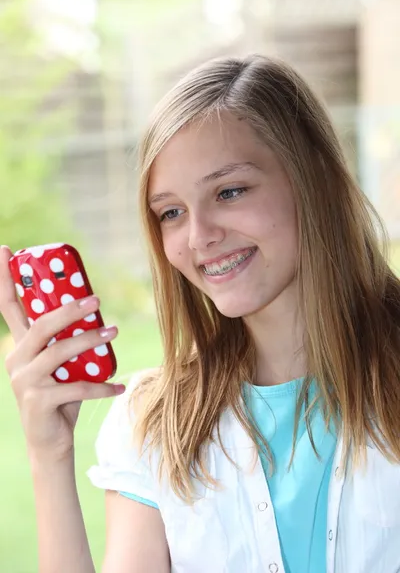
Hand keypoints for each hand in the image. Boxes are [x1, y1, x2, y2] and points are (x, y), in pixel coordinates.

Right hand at [0, 245, 124, 463]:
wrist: (50, 444)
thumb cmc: (60, 398)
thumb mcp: (62, 366)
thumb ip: (69, 342)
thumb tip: (100, 317)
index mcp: (20, 346)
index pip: (8, 306)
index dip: (4, 278)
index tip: (5, 249)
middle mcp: (16, 359)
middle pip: (41, 325)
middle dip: (70, 309)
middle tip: (97, 300)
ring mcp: (24, 381)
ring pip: (60, 352)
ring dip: (90, 341)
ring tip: (115, 332)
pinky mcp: (37, 402)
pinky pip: (75, 387)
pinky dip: (101, 386)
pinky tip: (119, 386)